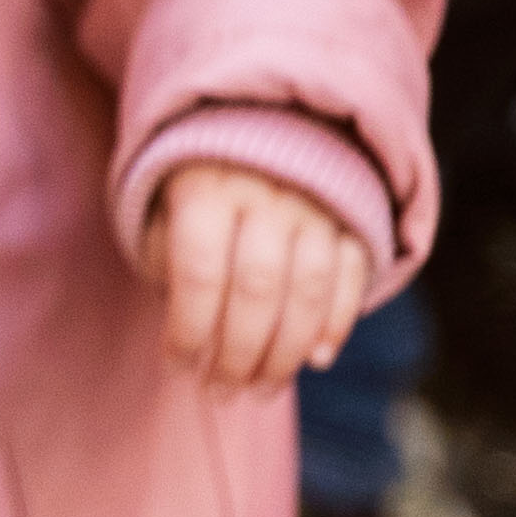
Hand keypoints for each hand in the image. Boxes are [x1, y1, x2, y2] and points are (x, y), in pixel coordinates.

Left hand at [142, 164, 375, 390]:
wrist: (260, 122)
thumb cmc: (197, 186)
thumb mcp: (163, 210)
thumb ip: (169, 265)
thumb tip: (189, 342)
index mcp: (207, 187)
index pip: (200, 273)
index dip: (189, 331)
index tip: (178, 369)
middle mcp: (266, 192)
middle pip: (258, 289)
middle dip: (239, 355)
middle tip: (222, 393)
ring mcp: (316, 203)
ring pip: (308, 289)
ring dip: (286, 352)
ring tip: (261, 389)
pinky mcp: (351, 215)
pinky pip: (351, 275)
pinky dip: (337, 323)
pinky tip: (315, 359)